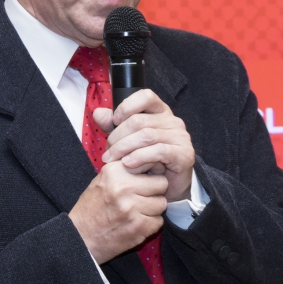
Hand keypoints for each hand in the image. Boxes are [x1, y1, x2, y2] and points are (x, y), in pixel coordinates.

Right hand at [68, 161, 167, 264]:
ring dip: (153, 209)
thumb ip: (125, 169)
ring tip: (137, 212)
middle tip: (143, 198)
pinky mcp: (138, 227)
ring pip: (162, 203)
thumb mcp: (102, 180)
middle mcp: (123, 187)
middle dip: (155, 191)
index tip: (146, 180)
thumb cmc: (92, 207)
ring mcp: (131, 208)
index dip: (150, 172)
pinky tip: (136, 224)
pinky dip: (150, 224)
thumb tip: (151, 159)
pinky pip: (158, 221)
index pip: (149, 163)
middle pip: (161, 183)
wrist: (80, 237)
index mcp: (115, 172)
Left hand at [93, 89, 194, 203]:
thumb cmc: (147, 162)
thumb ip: (114, 126)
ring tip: (113, 159)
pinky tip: (128, 164)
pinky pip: (158, 151)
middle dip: (118, 136)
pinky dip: (139, 157)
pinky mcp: (184, 154)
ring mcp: (181, 137)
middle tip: (108, 152)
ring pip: (146, 135)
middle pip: (140, 120)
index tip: (114, 121)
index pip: (146, 96)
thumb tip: (98, 113)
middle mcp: (173, 121)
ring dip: (124, 148)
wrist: (166, 187)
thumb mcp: (127, 140)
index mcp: (161, 112)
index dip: (126, 106)